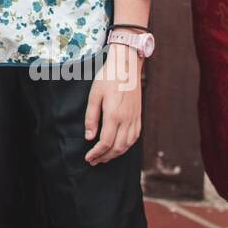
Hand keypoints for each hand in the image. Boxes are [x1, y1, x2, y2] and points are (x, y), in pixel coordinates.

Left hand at [84, 44, 142, 164]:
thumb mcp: (94, 95)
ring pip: (127, 145)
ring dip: (115, 154)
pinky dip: (126, 146)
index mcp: (114, 115)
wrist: (127, 66)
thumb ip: (91, 117)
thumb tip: (89, 137)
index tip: (88, 158)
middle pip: (117, 148)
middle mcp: (127, 120)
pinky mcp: (139, 116)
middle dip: (105, 157)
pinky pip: (135, 137)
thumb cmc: (108, 78)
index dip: (96, 153)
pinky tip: (119, 147)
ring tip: (104, 157)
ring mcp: (135, 118)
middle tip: (94, 161)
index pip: (105, 143)